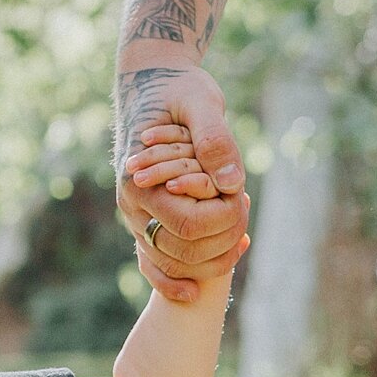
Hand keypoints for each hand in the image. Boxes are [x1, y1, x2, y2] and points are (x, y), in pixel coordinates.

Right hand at [115, 65, 248, 301]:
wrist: (150, 84)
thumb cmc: (177, 89)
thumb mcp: (200, 102)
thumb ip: (214, 140)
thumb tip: (230, 184)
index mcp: (140, 181)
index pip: (187, 224)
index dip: (223, 220)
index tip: (243, 197)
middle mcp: (131, 206)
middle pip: (181, 250)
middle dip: (222, 241)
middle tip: (246, 211)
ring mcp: (135, 218)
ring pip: (170, 263)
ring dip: (210, 260)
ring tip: (242, 237)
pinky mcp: (144, 222)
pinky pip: (152, 265)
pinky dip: (173, 283)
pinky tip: (197, 292)